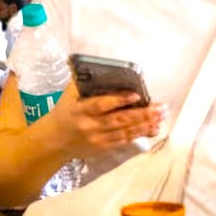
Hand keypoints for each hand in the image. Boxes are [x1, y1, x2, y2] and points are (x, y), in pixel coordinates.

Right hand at [46, 82, 166, 159]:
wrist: (54, 141)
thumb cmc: (64, 113)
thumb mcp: (68, 95)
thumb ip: (83, 83)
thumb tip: (100, 67)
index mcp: (80, 109)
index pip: (101, 105)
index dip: (119, 100)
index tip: (136, 95)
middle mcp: (90, 125)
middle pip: (119, 120)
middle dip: (142, 114)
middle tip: (160, 108)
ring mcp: (98, 139)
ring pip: (125, 132)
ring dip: (145, 124)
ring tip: (161, 117)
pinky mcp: (103, 148)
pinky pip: (124, 141)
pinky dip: (140, 134)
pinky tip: (152, 129)